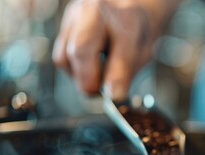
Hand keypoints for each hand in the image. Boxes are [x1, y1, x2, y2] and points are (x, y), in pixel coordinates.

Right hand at [53, 0, 179, 100]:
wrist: (128, 5)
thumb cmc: (137, 29)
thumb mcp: (143, 51)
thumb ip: (127, 72)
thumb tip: (113, 96)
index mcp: (126, 17)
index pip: (118, 50)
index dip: (115, 78)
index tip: (115, 96)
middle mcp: (96, 10)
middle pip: (79, 50)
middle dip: (89, 80)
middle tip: (100, 91)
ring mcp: (75, 15)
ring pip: (64, 57)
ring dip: (79, 76)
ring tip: (97, 75)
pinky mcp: (65, 24)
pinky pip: (61, 56)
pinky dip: (74, 68)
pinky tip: (89, 66)